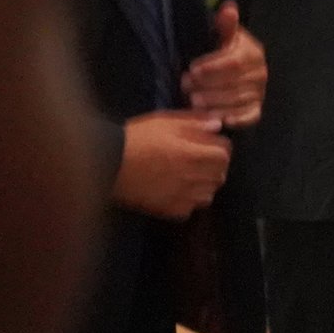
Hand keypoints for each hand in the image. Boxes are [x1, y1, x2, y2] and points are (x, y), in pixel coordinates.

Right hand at [114, 111, 230, 219]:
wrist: (107, 164)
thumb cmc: (136, 139)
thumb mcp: (165, 121)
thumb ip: (194, 123)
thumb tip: (218, 124)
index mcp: (195, 153)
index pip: (225, 153)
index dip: (219, 148)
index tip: (208, 145)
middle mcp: (194, 177)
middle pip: (220, 175)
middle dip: (213, 167)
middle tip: (197, 161)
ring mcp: (183, 196)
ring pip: (208, 195)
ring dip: (203, 186)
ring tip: (185, 177)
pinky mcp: (170, 211)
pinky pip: (189, 209)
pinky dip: (186, 202)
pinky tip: (173, 192)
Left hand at [183, 1, 266, 127]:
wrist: (231, 73)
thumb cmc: (221, 51)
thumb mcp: (221, 36)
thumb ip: (224, 25)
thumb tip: (229, 7)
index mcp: (253, 53)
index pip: (235, 62)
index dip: (213, 67)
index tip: (192, 68)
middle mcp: (261, 73)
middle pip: (236, 83)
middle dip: (209, 86)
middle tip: (186, 86)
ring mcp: (260, 93)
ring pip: (238, 101)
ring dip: (214, 103)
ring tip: (192, 102)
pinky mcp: (256, 110)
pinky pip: (247, 117)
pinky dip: (232, 118)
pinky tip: (213, 118)